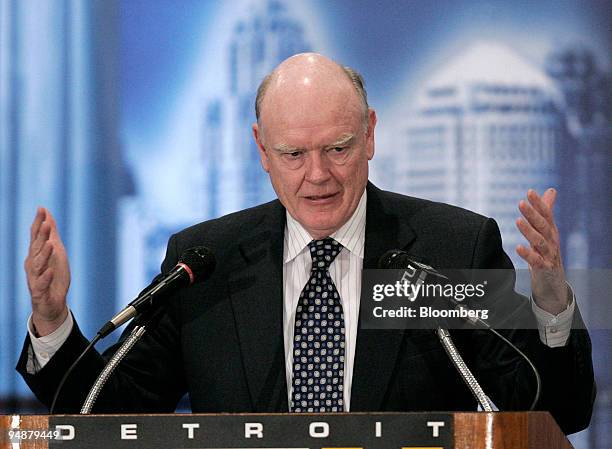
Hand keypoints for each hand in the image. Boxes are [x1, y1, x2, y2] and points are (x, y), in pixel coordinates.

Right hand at [24, 208, 70, 335]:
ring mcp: (35, 277)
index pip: (36, 236)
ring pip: (39, 264)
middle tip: (46, 223)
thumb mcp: (55, 251)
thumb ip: (51, 233)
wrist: (51, 303)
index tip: (41, 209)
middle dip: (41, 235)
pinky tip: (50, 270)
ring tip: (50, 244)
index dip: (39, 223)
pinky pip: (42, 283)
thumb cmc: (53, 275)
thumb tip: (47, 213)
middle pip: (37, 248)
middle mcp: (33, 264)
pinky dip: (46, 277)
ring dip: (44, 254)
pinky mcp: (40, 291)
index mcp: (36, 254)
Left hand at [516, 188, 568, 314]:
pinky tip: (518, 247)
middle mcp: (551, 241)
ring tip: (518, 221)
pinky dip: (528, 254)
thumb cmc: (547, 253)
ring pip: (540, 242)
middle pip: (543, 225)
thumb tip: (551, 190)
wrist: (553, 283)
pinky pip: (536, 261)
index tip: (529, 191)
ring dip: (529, 231)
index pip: (546, 214)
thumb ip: (547, 211)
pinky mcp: (544, 269)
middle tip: (521, 203)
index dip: (539, 203)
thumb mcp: (547, 231)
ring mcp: (549, 255)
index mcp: (551, 231)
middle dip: (533, 214)